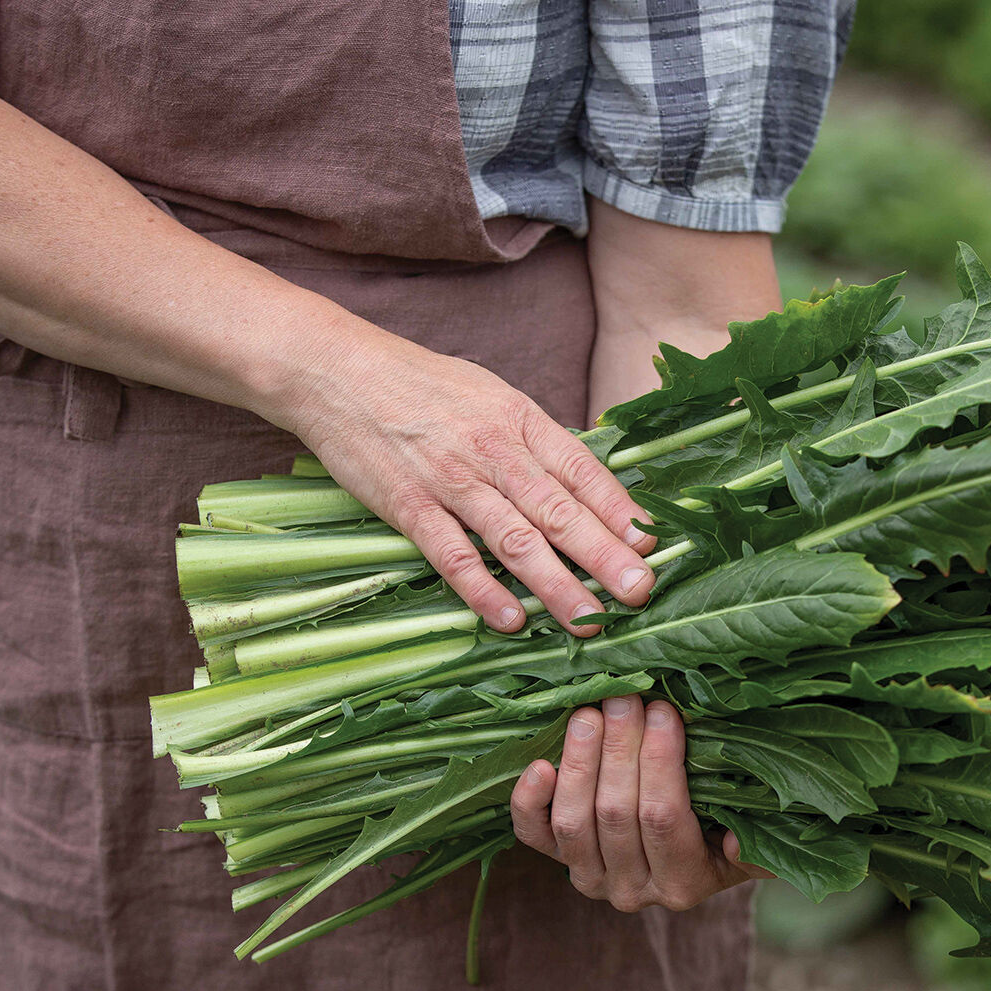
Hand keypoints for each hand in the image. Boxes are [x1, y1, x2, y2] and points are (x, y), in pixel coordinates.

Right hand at [283, 341, 656, 636]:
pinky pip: (452, 554)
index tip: (652, 543)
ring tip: (589, 619)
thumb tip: (583, 480)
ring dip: (556, 583)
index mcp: (519, 419)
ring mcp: (450, 480)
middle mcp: (492, 450)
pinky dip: (481, 589)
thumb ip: (533, 439)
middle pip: (558, 509)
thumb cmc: (421, 385)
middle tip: (639, 591)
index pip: (581, 469)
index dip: (618, 509)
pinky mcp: (408, 505)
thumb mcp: (490, 395)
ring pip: (514, 538)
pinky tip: (510, 619)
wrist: (338, 371)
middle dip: (604, 554)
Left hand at [510, 696, 772, 911]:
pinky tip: (540, 762)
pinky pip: (532, 833)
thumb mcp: (759, 834)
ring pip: (573, 821)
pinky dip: (530, 799)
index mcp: (683, 884)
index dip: (659, 762)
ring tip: (591, 711)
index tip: (663, 711)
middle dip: (619, 749)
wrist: (693, 848)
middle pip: (615, 814)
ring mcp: (590, 876)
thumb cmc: (731, 824)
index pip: (664, 819)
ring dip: (580, 761)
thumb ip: (758, 841)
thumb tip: (736, 840)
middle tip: (624, 697)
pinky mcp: (557, 859)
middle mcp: (631, 890)